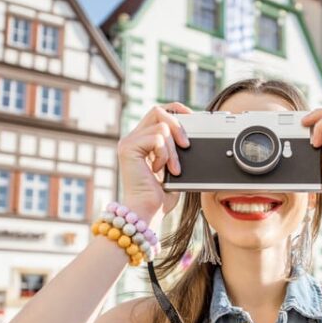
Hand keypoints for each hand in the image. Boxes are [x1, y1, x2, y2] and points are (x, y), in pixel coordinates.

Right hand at [117, 102, 190, 222]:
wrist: (148, 212)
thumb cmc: (159, 197)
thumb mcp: (174, 168)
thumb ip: (177, 150)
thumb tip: (190, 136)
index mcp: (142, 141)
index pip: (158, 113)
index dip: (176, 110)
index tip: (192, 117)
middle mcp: (132, 138)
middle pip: (158, 111)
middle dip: (178, 125)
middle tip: (187, 145)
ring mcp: (128, 142)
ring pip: (161, 126)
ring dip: (173, 150)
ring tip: (172, 169)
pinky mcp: (128, 148)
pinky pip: (157, 138)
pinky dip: (164, 155)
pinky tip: (158, 170)